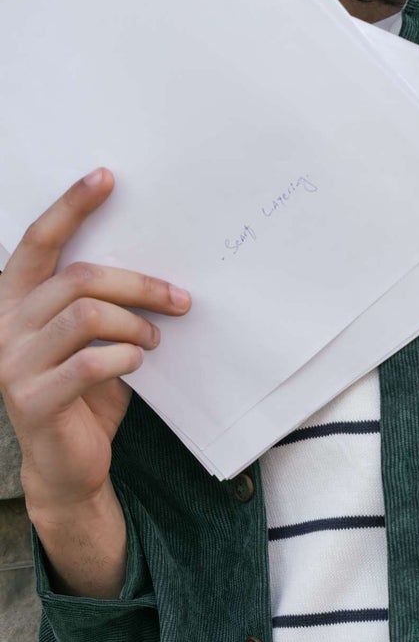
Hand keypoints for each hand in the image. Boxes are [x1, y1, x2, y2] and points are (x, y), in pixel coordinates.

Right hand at [0, 168, 190, 590]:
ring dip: (135, 323)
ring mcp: (13, 363)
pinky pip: (88, 364)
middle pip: (78, 279)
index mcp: (14, 300)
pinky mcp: (33, 399)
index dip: (70, 206)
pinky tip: (138, 362)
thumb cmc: (83, 392)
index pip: (37, 241)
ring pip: (85, 316)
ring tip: (155, 338)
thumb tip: (153, 265)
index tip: (106, 176)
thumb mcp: (89, 339)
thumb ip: (99, 303)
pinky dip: (124, 358)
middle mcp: (4, 324)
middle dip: (138, 283)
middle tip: (179, 298)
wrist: (66, 465)